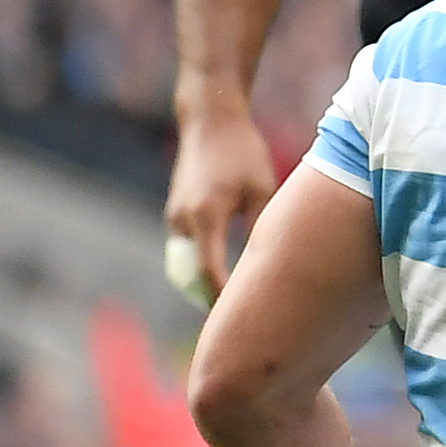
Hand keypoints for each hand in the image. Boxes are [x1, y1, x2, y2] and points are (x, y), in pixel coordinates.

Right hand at [165, 106, 278, 302]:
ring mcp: (174, 217)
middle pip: (190, 276)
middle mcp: (182, 221)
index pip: (210, 272)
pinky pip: (185, 251)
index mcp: (205, 217)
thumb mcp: (262, 190)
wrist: (209, 121)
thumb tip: (270, 263)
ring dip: (202, 285)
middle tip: (233, 325)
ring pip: (185, 265)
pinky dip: (200, 267)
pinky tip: (223, 278)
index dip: (223, 299)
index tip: (239, 318)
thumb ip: (262, 228)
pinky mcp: (176, 213)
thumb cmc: (243, 153)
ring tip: (230, 307)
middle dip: (209, 300)